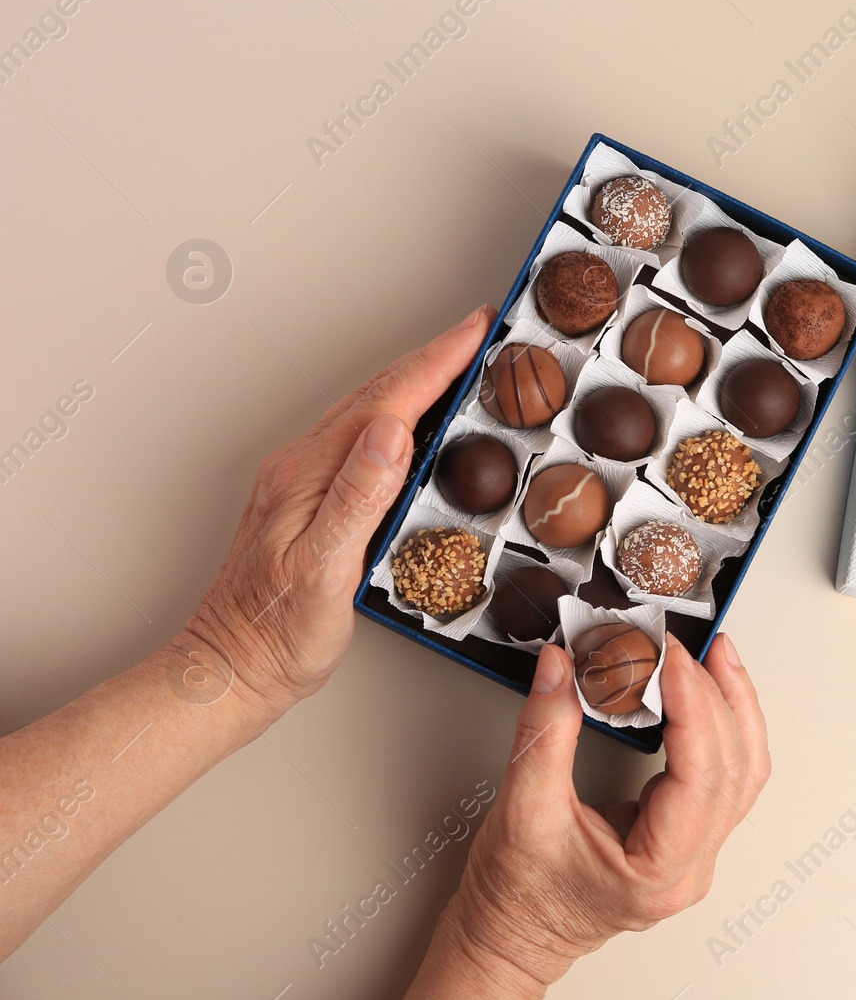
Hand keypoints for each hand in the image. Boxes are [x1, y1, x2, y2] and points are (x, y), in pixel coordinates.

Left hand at [178, 304, 493, 718]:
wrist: (233, 668)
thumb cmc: (279, 633)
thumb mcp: (326, 568)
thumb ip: (359, 496)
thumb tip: (390, 432)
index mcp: (310, 475)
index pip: (387, 402)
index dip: (437, 363)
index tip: (477, 331)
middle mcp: (302, 467)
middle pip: (379, 393)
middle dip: (433, 357)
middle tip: (480, 332)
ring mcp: (303, 480)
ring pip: (370, 410)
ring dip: (417, 380)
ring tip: (458, 363)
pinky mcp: (308, 498)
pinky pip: (361, 436)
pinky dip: (399, 414)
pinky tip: (415, 421)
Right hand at [415, 633, 768, 997]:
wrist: (509, 938)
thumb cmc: (516, 899)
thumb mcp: (522, 809)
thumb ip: (545, 732)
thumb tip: (562, 667)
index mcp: (659, 870)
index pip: (702, 776)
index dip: (693, 706)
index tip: (669, 660)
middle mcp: (690, 866)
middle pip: (735, 769)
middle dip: (717, 695)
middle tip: (687, 647)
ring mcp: (694, 854)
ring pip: (743, 772)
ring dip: (734, 708)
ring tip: (717, 657)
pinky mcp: (686, 838)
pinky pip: (726, 778)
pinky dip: (723, 729)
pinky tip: (710, 694)